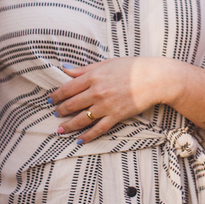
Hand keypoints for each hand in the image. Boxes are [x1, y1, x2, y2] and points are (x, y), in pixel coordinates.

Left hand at [50, 57, 179, 142]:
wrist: (154, 78)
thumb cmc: (131, 67)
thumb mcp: (106, 63)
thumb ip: (84, 69)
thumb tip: (65, 69)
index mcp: (93, 77)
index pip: (68, 88)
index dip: (57, 95)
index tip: (51, 100)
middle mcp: (97, 92)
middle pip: (72, 104)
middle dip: (61, 111)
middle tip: (55, 114)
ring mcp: (106, 106)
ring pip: (82, 119)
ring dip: (69, 125)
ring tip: (61, 129)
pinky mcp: (116, 116)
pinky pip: (98, 129)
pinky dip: (87, 136)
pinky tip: (79, 140)